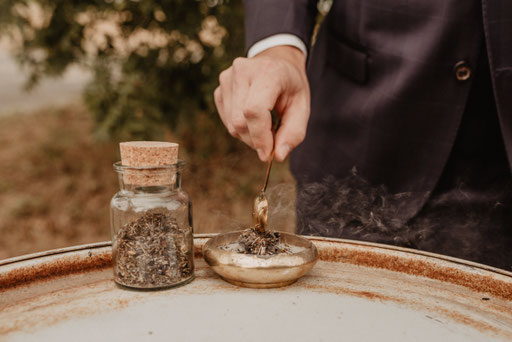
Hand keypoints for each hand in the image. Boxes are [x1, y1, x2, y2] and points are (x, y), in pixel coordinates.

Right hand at [214, 46, 309, 161]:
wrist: (277, 62)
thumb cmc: (291, 87)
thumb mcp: (302, 107)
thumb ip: (293, 133)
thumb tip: (277, 156)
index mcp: (267, 71)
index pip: (254, 110)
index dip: (260, 136)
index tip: (268, 154)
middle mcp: (242, 71)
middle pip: (240, 121)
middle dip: (256, 140)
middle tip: (272, 141)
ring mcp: (227, 79)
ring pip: (232, 125)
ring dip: (249, 136)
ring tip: (266, 127)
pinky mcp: (219, 89)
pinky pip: (226, 121)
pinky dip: (241, 129)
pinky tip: (253, 121)